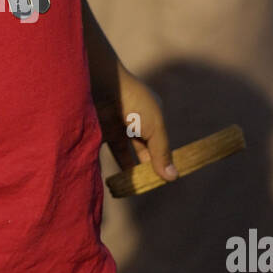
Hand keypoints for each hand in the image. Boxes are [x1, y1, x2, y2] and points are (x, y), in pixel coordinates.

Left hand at [93, 64, 177, 183]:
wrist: (101, 84)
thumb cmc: (134, 102)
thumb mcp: (154, 128)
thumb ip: (161, 153)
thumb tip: (173, 178)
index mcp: (152, 115)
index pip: (159, 142)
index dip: (162, 160)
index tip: (163, 180)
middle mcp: (135, 120)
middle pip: (142, 149)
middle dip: (145, 167)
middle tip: (147, 187)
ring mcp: (116, 124)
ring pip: (124, 152)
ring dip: (128, 169)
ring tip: (132, 189)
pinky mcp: (99, 130)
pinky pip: (107, 150)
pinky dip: (110, 163)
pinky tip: (115, 179)